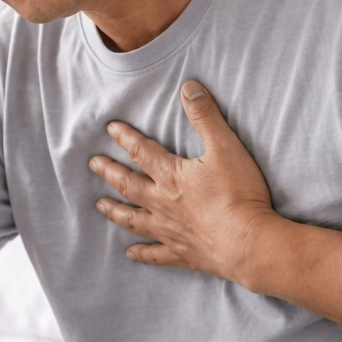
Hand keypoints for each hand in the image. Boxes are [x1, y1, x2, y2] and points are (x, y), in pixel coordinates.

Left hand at [89, 80, 280, 287]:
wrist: (248, 243)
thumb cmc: (239, 194)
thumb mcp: (225, 147)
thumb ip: (206, 117)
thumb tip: (188, 87)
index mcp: (172, 176)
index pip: (142, 152)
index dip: (126, 137)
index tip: (110, 129)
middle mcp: (163, 203)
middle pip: (129, 185)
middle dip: (110, 172)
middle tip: (93, 164)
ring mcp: (170, 231)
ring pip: (134, 219)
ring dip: (115, 211)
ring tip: (99, 205)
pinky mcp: (182, 254)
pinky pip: (155, 254)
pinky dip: (141, 253)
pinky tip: (130, 253)